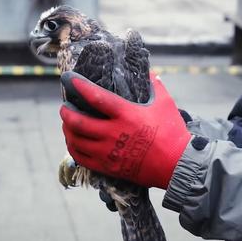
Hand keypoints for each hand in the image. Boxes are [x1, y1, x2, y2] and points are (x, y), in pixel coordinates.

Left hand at [59, 71, 191, 188]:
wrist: (177, 166)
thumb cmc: (172, 133)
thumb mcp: (165, 104)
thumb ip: (155, 86)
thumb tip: (149, 73)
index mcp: (126, 115)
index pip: (96, 97)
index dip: (80, 87)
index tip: (69, 79)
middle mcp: (113, 133)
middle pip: (78, 122)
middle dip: (66, 113)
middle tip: (65, 108)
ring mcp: (109, 152)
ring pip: (76, 141)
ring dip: (67, 131)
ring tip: (67, 125)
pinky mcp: (108, 167)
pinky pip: (82, 158)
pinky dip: (74, 149)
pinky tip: (74, 143)